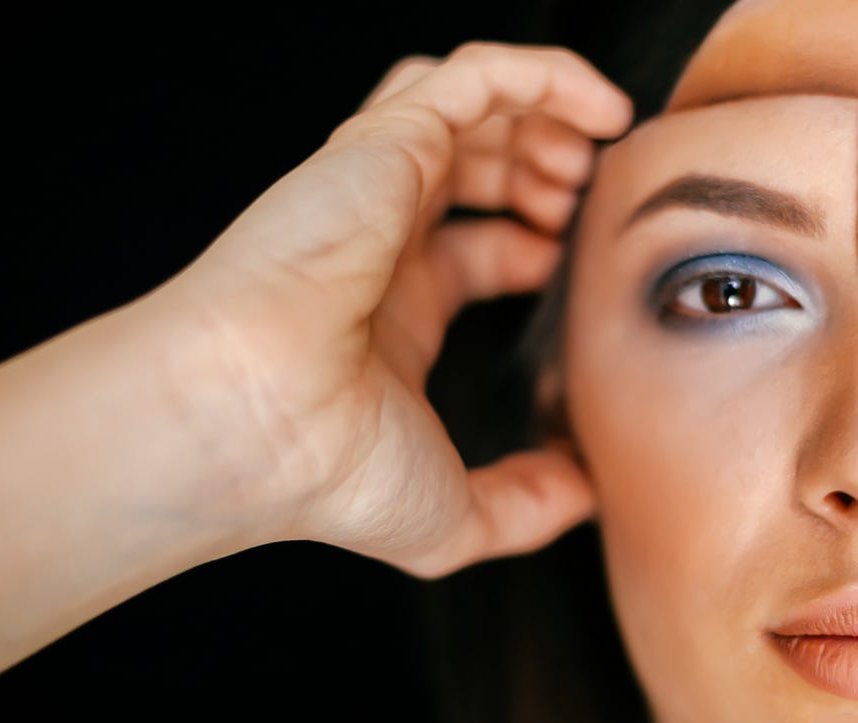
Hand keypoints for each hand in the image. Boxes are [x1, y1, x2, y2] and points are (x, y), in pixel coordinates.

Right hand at [143, 43, 632, 575]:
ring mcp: (378, 188)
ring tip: (586, 154)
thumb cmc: (330, 474)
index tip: (566, 266)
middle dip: (538, 171)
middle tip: (582, 200)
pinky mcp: (386, 145)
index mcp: (391, 309)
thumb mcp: (454, 513)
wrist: (260, 423)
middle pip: (470, 166)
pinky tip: (597, 108)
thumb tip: (588, 494)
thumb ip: (528, 504)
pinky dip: (543, 74)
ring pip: (466, 106)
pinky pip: (472, 76)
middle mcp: (381, 239)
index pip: (469, 248)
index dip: (530, 244)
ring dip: (538, 118)